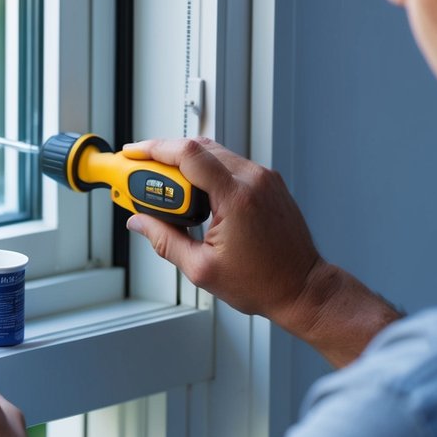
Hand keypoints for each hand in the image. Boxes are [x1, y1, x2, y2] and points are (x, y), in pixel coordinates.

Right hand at [123, 137, 322, 325]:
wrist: (302, 288)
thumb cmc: (263, 282)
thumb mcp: (201, 268)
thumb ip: (164, 240)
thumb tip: (139, 222)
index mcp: (236, 197)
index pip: (188, 154)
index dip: (155, 149)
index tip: (134, 154)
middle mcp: (253, 179)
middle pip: (199, 148)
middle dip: (165, 158)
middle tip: (145, 178)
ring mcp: (264, 178)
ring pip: (214, 154)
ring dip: (187, 166)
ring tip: (168, 192)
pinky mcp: (269, 183)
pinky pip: (230, 165)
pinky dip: (207, 173)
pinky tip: (195, 195)